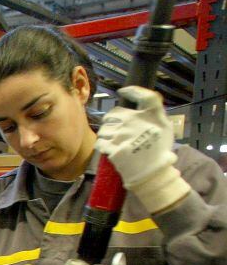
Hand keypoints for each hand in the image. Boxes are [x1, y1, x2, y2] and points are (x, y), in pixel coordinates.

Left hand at [95, 86, 189, 212]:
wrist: (152, 174)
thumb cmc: (158, 150)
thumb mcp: (164, 127)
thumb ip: (154, 111)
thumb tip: (139, 96)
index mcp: (153, 116)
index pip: (145, 96)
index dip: (132, 91)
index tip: (123, 91)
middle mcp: (137, 123)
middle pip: (114, 113)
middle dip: (112, 120)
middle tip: (118, 129)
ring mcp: (124, 136)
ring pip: (104, 128)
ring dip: (107, 134)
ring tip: (116, 141)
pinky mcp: (114, 149)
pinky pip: (101, 142)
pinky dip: (104, 145)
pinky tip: (112, 149)